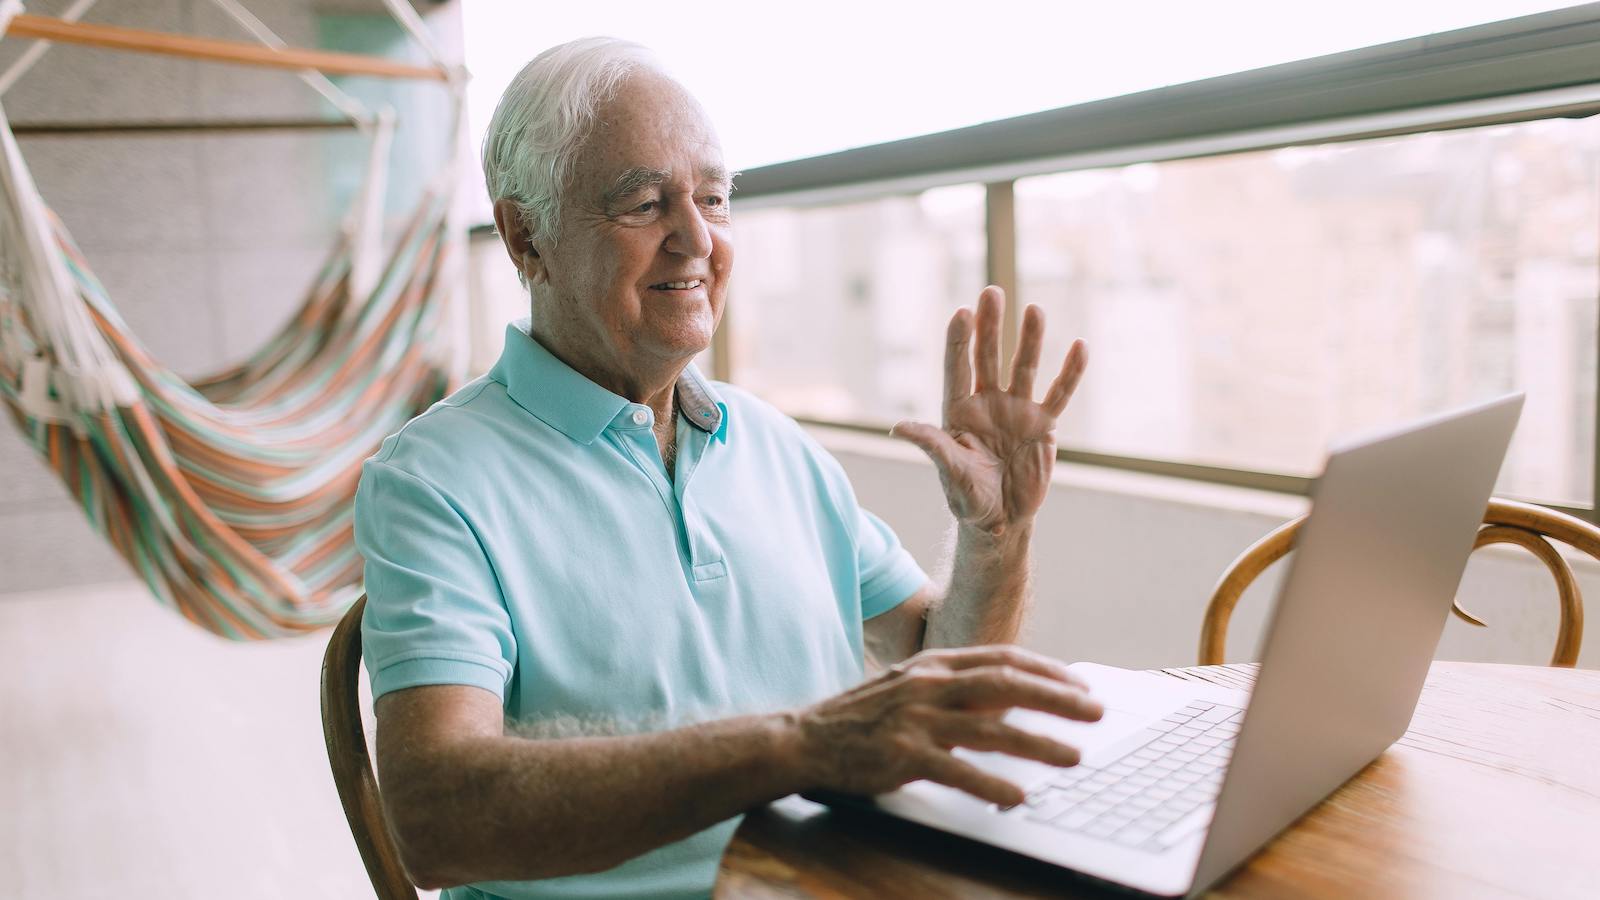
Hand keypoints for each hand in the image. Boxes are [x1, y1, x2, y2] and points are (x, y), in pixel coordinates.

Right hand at [790, 646, 1103, 806]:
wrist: (804, 737)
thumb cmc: (863, 716)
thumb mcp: (910, 687)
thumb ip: (955, 690)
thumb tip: (1010, 701)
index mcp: (933, 664)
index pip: (1003, 658)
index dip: (1047, 671)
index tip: (1080, 685)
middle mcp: (928, 685)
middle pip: (1006, 684)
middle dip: (1057, 698)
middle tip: (1095, 712)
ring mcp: (915, 719)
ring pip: (990, 728)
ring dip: (1037, 742)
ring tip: (1073, 756)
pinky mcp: (901, 755)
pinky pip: (955, 771)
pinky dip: (989, 784)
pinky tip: (1016, 796)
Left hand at [893, 286, 1087, 534]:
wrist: (1001, 521)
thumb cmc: (967, 498)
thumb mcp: (949, 472)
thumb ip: (932, 446)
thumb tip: (897, 428)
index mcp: (958, 412)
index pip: (957, 368)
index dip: (959, 341)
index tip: (962, 312)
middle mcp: (987, 404)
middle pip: (988, 357)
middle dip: (990, 326)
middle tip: (992, 292)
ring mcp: (1016, 411)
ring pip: (1024, 368)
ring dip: (1030, 340)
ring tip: (1034, 310)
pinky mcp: (1043, 425)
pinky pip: (1058, 394)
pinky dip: (1070, 373)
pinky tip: (1079, 347)